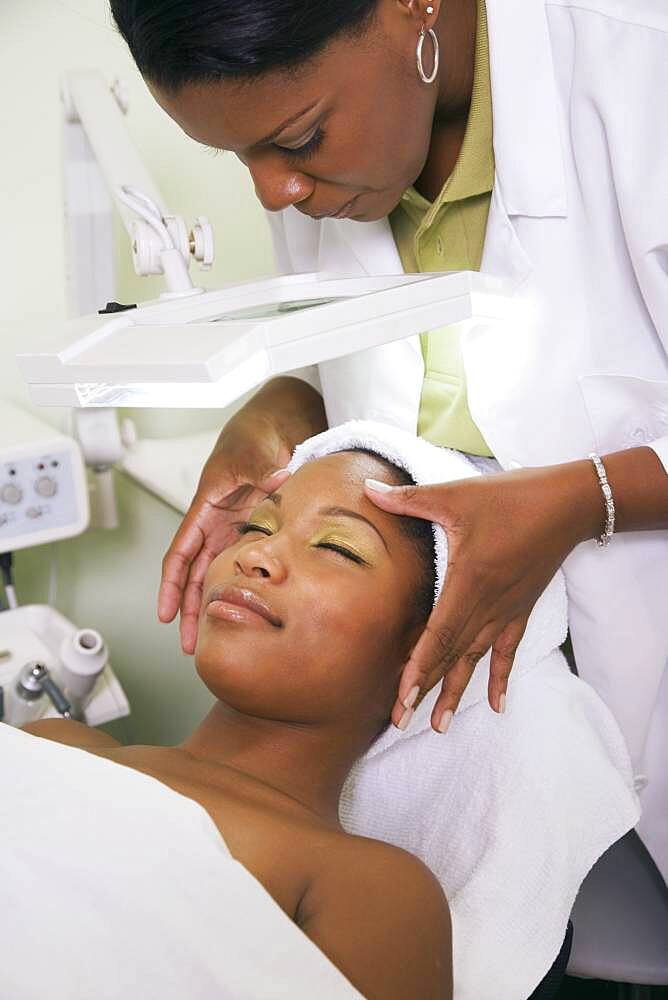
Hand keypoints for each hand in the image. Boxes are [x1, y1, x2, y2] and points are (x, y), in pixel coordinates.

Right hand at [158, 416, 291, 653]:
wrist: (275, 423)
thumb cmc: (255, 434)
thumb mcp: (258, 453)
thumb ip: (267, 471)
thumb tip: (280, 480)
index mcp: (206, 506)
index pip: (181, 553)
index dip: (172, 585)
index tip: (165, 613)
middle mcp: (217, 521)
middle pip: (194, 573)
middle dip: (188, 609)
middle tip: (190, 644)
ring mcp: (236, 527)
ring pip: (216, 573)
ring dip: (211, 603)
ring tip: (210, 636)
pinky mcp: (256, 529)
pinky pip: (243, 562)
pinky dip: (241, 585)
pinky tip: (246, 608)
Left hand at [364, 461, 599, 730]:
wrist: (567, 504)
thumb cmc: (510, 497)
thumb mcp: (455, 495)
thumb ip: (408, 498)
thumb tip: (368, 491)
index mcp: (468, 582)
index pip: (438, 635)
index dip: (418, 668)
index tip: (402, 698)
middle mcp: (487, 605)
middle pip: (452, 656)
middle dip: (426, 690)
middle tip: (402, 721)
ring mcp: (506, 610)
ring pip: (475, 660)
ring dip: (456, 692)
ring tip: (438, 725)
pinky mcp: (521, 608)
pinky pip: (508, 651)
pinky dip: (501, 678)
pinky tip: (497, 706)